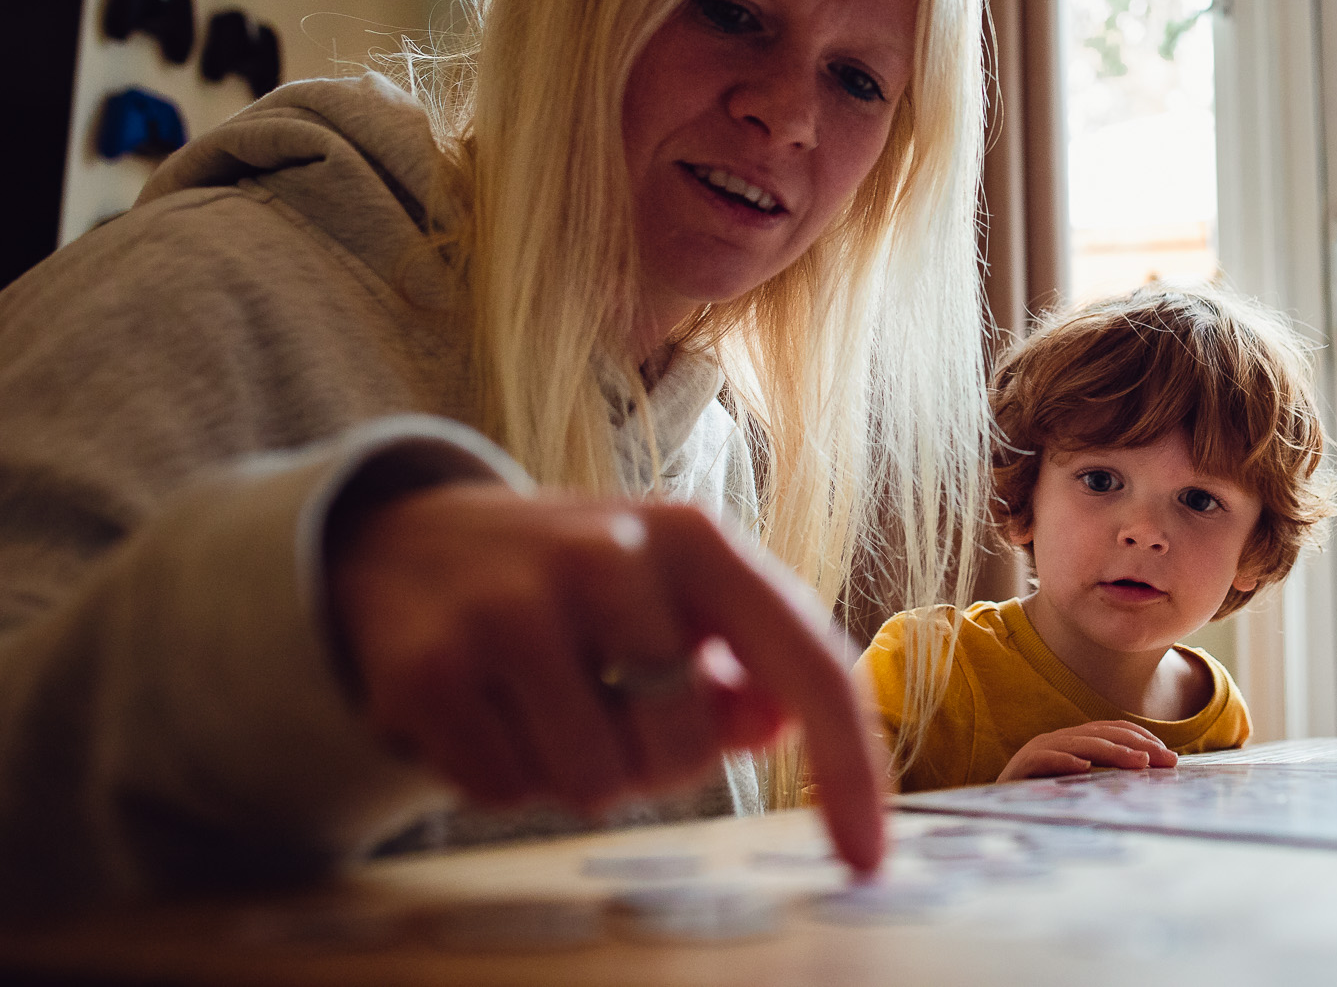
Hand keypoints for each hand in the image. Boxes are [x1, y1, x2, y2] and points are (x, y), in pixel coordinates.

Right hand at [331, 483, 883, 871]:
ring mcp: (509, 608)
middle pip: (684, 751)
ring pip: (595, 784)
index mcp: (695, 539)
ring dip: (582, 774)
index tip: (867, 857)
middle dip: (659, 762)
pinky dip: (507, 777)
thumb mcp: (678, 596)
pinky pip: (504, 793)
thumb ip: (750, 666)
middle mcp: (607, 557)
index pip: (806, 663)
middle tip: (617, 709)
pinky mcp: (427, 665)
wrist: (410, 539)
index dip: (848, 766)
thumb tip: (779, 725)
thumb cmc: (580, 584)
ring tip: (553, 708)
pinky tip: (493, 710)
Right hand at [995, 721, 1177, 781]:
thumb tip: (1143, 778)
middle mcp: (1058, 739)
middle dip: (1138, 746)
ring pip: (1081, 744)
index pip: (1112, 730)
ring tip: (1138, 763)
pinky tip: (1083, 767)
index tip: (1169, 756)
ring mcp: (1039, 750)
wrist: (992, 806)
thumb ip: (1102, 778)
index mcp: (1073, 740)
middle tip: (1166, 761)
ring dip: (1112, 753)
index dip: (1142, 738)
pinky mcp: (1021, 766)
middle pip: (1103, 734)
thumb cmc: (1039, 797)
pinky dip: (1064, 761)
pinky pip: (1045, 759)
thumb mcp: (1076, 785)